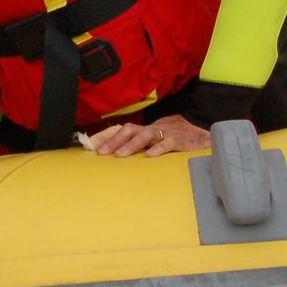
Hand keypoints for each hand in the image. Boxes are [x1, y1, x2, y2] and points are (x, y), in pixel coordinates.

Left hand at [85, 114, 208, 157]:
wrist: (198, 130)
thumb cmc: (168, 138)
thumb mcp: (149, 141)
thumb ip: (132, 146)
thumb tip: (107, 154)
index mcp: (141, 131)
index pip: (118, 130)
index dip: (103, 136)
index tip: (88, 146)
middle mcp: (149, 130)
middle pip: (129, 129)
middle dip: (114, 140)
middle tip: (101, 153)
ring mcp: (164, 134)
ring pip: (145, 134)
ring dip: (131, 144)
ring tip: (120, 155)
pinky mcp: (179, 141)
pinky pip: (167, 143)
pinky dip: (158, 149)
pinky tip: (150, 156)